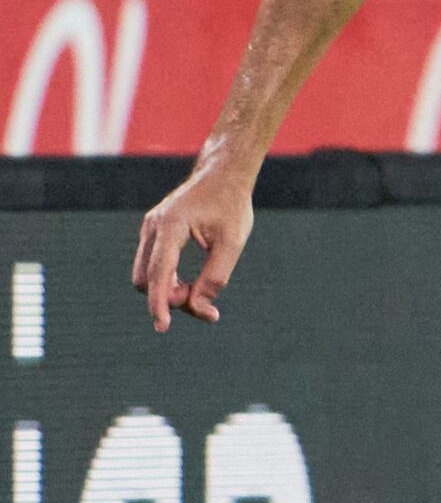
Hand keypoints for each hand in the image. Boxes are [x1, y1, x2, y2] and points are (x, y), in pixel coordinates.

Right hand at [134, 153, 257, 330]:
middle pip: (146, 279)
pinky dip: (168, 279)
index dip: (160, 303)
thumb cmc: (231, 206)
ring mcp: (149, 229)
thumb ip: (215, 276)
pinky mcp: (153, 233)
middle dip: (169, 297)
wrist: (223, 175)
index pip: (158, 273)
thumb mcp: (232, 243)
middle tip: (204, 304)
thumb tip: (198, 308)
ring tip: (200, 291)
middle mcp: (153, 227)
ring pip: (146, 274)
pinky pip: (152, 265)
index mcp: (171, 226)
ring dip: (169, 290)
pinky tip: (191, 284)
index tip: (162, 327)